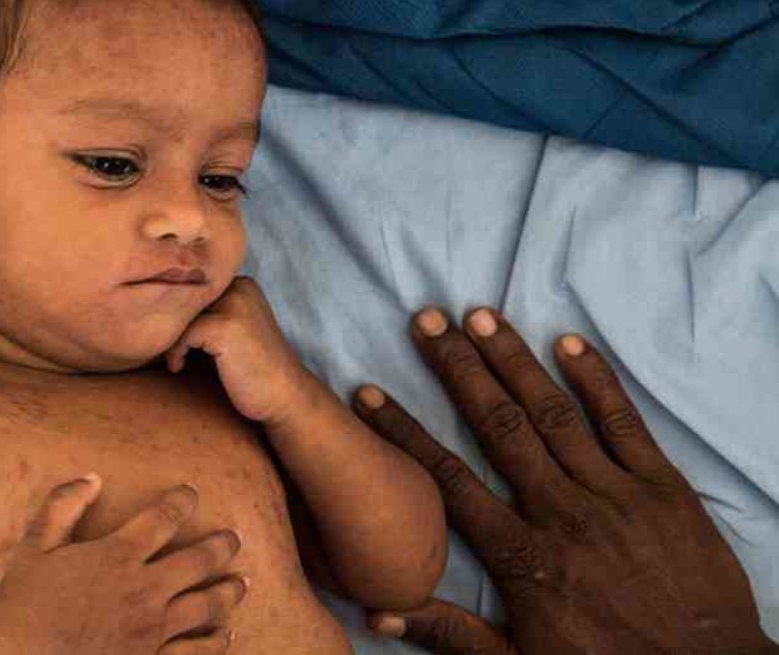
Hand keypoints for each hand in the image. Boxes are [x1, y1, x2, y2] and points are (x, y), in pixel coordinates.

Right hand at [0, 475, 247, 654]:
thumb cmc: (22, 603)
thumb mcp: (35, 546)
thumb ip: (62, 506)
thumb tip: (91, 478)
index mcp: (117, 555)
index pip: (163, 517)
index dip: (182, 501)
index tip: (191, 493)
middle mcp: (143, 590)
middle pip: (199, 560)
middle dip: (221, 545)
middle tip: (233, 538)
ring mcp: (152, 629)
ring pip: (207, 606)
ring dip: (228, 591)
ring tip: (241, 582)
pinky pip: (195, 652)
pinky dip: (215, 642)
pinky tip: (225, 636)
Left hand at [167, 276, 319, 424]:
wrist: (285, 397)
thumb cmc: (252, 370)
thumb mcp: (230, 332)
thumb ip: (204, 314)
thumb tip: (151, 310)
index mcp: (241, 284)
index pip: (189, 287)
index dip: (172, 312)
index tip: (164, 337)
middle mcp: (239, 287)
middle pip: (180, 296)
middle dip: (167, 324)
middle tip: (163, 350)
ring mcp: (233, 305)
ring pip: (177, 314)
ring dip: (168, 338)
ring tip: (172, 358)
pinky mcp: (225, 327)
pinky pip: (182, 333)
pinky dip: (175, 352)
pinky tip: (178, 368)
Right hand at [351, 307, 776, 654]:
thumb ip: (449, 634)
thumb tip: (377, 611)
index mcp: (522, 556)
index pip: (448, 479)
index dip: (405, 433)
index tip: (370, 394)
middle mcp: (561, 513)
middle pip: (499, 427)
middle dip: (459, 369)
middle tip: (428, 321)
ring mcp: (614, 494)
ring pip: (554, 414)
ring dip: (515, 360)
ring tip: (481, 315)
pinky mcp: (663, 487)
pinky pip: (624, 423)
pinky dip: (596, 380)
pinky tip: (568, 342)